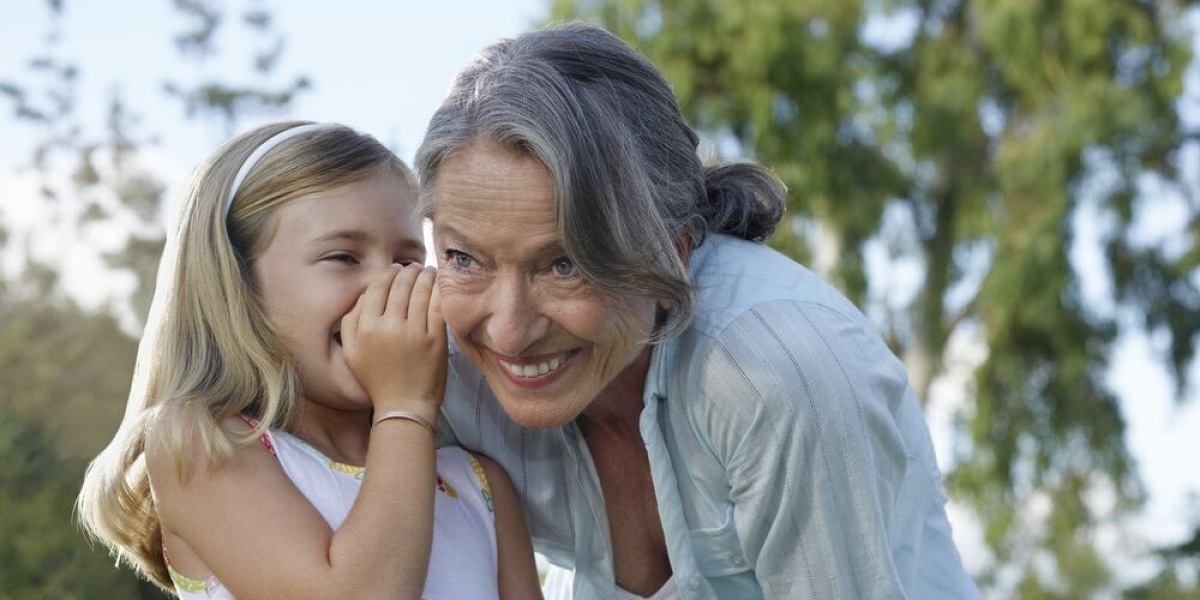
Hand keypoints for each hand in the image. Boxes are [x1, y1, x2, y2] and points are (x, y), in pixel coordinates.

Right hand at [341, 264, 446, 414]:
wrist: (404, 406)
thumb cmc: (377, 380)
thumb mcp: (351, 353)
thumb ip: (350, 322)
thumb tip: (364, 295)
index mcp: (366, 329)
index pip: (377, 287)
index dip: (387, 274)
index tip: (395, 270)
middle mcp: (389, 328)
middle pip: (400, 285)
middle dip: (408, 271)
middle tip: (414, 268)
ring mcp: (414, 333)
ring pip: (420, 291)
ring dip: (425, 276)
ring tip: (428, 271)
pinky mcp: (436, 339)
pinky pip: (437, 306)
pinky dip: (439, 290)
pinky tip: (439, 284)